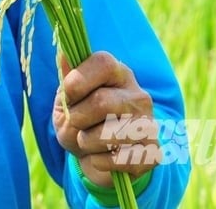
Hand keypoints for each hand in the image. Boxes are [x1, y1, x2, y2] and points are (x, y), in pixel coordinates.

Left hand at [53, 51, 160, 186]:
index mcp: (118, 73)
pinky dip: (98, 162)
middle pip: (101, 102)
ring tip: (87, 141)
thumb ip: (67, 78)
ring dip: (86, 142)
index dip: (77, 80)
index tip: (68, 94)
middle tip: (76, 123)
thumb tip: (63, 53)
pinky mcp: (152, 153)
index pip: (103, 63)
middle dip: (77, 117)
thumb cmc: (80, 122)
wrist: (96, 158)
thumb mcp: (67, 99)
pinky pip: (118, 160)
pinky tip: (100, 157)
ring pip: (108, 134)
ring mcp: (149, 124)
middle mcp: (138, 95)